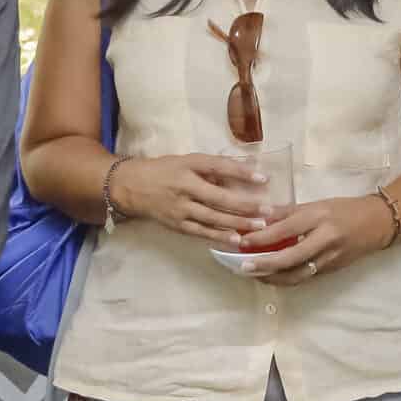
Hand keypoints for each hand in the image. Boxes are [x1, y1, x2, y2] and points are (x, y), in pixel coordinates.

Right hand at [112, 152, 274, 246]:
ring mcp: (181, 208)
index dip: (241, 172)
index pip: (218, 167)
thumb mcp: (187, 160)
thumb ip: (215, 165)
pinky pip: (202, 232)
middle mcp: (184, 187)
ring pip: (213, 218)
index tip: (264, 178)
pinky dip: (220, 237)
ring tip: (260, 227)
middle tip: (268, 210)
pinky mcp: (178, 224)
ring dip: (238, 223)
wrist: (131, 187)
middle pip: (219, 197)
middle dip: (246, 205)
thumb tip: (248, 165)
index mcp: (188, 166)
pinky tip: (237, 240)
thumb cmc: (165, 170)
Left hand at [240, 196, 396, 286]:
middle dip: (264, 264)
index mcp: (320, 217)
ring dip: (272, 277)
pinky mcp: (332, 270)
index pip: (286, 229)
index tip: (241, 241)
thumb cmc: (345, 209)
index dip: (262, 237)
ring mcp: (330, 258)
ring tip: (253, 274)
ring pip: (297, 274)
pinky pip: (305, 277)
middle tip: (243, 266)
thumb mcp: (316, 204)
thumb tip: (258, 216)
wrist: (379, 223)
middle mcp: (325, 239)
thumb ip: (287, 212)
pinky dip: (286, 278)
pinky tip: (271, 276)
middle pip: (290, 257)